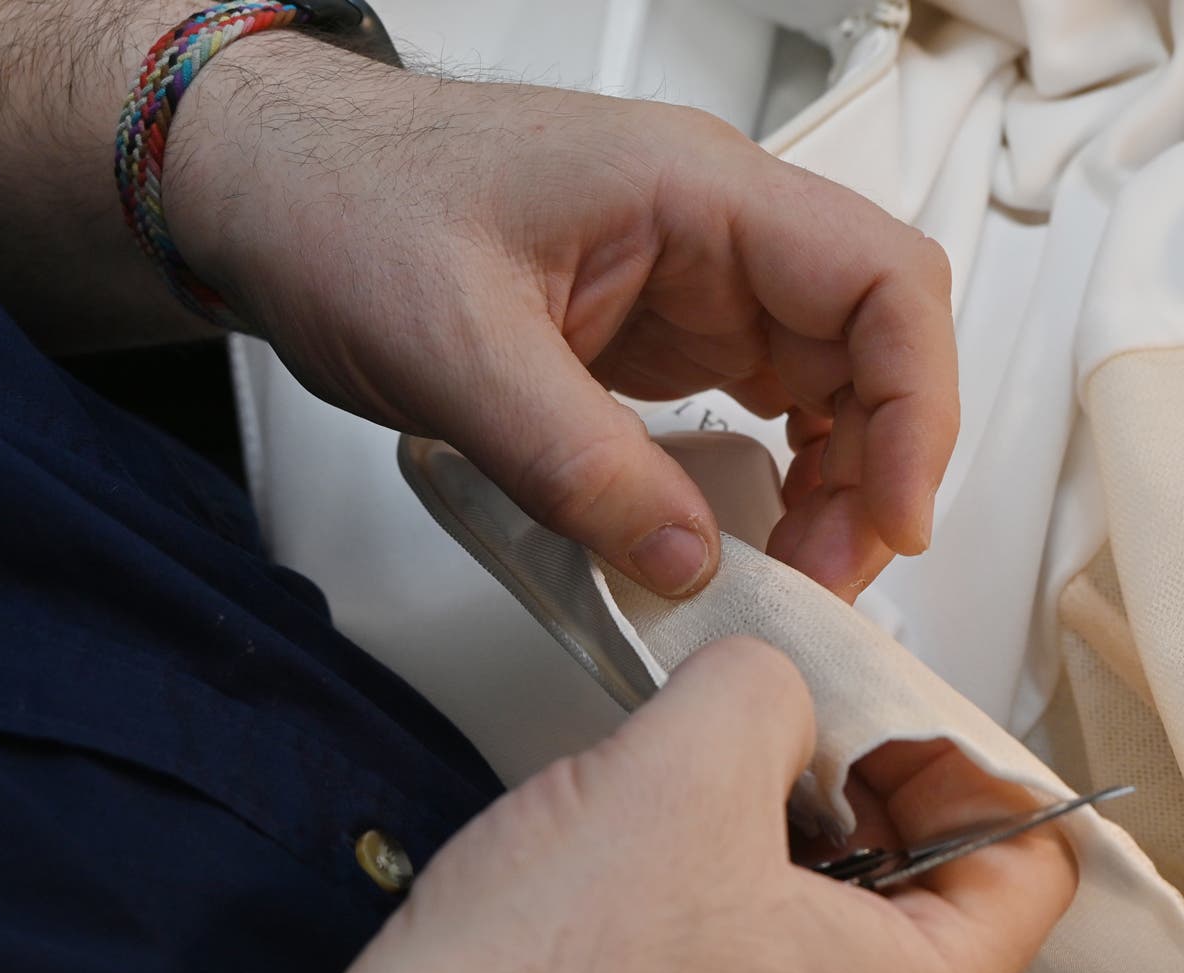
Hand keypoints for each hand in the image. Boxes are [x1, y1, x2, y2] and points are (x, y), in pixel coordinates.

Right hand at [53, 639, 1074, 972]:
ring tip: (671, 806)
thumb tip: (773, 691)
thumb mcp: (683, 763)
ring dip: (766, 855)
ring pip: (825, 947)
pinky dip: (708, 924)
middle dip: (847, 798)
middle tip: (760, 741)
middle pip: (925, 902)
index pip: (1029, 863)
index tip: (868, 720)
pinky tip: (619, 887)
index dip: (956, 758)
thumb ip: (768, 686)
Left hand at [164, 42, 958, 599]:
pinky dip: (774, 478)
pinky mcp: (656, 332)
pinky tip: (743, 536)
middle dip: (880, 469)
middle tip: (826, 575)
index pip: (882, 282)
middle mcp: (714, 229)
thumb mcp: (455, 348)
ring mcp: (691, 280)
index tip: (895, 516)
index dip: (918, 406)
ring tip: (791, 571)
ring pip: (828, 382)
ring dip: (836, 482)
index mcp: (696, 189)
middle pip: (875, 343)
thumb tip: (688, 560)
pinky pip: (758, 407)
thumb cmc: (344, 202)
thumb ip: (576, 465)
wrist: (266, 186)